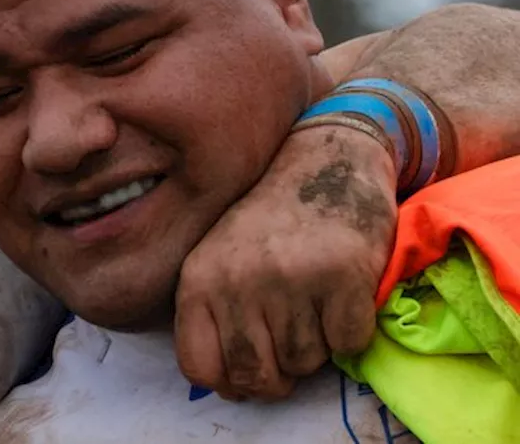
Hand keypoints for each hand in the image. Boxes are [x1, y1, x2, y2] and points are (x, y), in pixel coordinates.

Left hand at [173, 125, 397, 400]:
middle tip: (291, 344)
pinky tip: (342, 294)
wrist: (326, 161)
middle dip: (278, 376)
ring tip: (313, 300)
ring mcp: (288, 280)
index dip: (229, 383)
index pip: (197, 367)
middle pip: (255, 377)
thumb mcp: (218, 259)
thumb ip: (214, 317)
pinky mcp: (342, 278)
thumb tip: (229, 388)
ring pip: (304, 364)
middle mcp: (236, 281)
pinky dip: (352, 332)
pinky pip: (348, 346)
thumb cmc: (270, 220)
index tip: (249, 371)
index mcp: (197, 280)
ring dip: (316, 345)